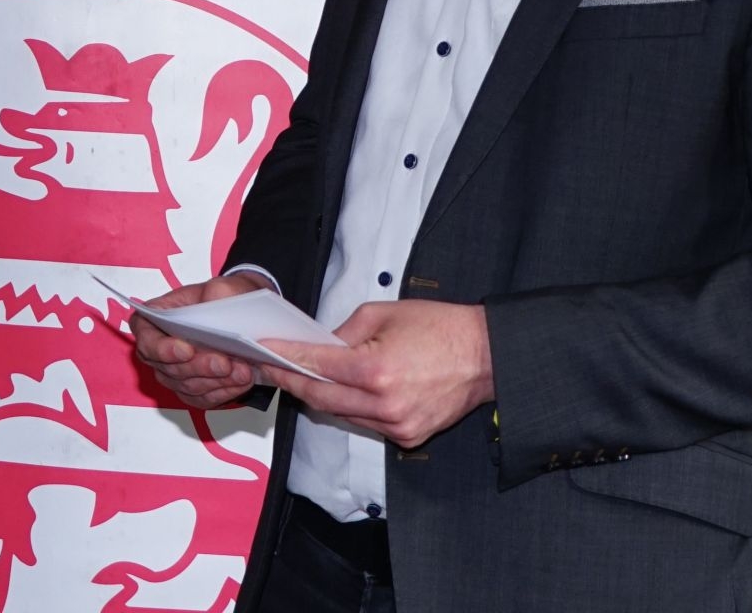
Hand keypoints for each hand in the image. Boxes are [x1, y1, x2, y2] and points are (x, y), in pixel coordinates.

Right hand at [131, 270, 272, 408]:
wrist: (241, 315)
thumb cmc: (222, 299)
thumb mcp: (221, 286)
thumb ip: (219, 291)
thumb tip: (219, 303)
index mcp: (155, 319)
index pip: (145, 338)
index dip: (161, 348)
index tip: (186, 349)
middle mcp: (161, 351)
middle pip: (169, 369)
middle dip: (199, 368)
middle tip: (223, 362)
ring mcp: (176, 374)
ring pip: (189, 387)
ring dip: (216, 381)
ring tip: (242, 371)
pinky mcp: (195, 391)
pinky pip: (205, 398)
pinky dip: (225, 391)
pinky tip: (242, 381)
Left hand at [260, 300, 493, 447]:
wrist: (486, 355)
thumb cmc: (439, 327)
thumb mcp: (383, 314)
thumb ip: (343, 333)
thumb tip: (318, 347)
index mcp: (375, 370)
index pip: (316, 368)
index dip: (286, 360)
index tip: (265, 353)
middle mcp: (384, 405)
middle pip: (321, 399)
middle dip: (293, 382)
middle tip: (273, 369)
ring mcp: (397, 426)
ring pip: (342, 415)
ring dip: (321, 397)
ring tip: (302, 378)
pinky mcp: (408, 437)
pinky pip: (367, 424)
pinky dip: (351, 409)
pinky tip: (342, 392)